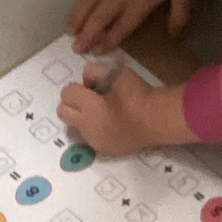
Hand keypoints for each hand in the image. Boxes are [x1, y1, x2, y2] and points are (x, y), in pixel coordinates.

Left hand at [58, 65, 192, 155]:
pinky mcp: (104, 150)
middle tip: (89, 100)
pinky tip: (110, 125)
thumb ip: (95, 71)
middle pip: (63, 112)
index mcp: (88, 105)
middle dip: (72, 103)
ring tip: (102, 113)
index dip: (77, 87)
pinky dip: (95, 130)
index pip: (67, 93)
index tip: (92, 87)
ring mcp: (94, 140)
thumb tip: (87, 80)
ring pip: (76, 126)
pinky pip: (90, 138)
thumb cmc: (139, 94)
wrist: (158, 120)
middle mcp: (86, 126)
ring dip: (83, 118)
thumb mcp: (117, 72)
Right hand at [68, 0, 196, 53]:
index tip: (98, 51)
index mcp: (140, 3)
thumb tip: (173, 34)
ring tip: (69, 33)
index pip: (121, 27)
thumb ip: (179, 15)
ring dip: (77, 20)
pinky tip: (77, 10)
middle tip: (76, 49)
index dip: (109, 41)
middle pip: (99, 18)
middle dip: (87, 35)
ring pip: (87, 4)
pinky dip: (79, 3)